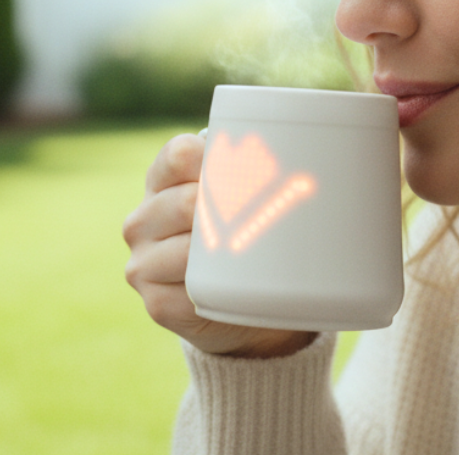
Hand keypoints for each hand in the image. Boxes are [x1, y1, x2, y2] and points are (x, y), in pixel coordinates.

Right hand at [123, 133, 317, 357]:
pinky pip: (191, 288)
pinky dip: (222, 286)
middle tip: (276, 219)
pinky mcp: (156, 302)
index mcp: (159, 182)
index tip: (259, 177)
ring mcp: (143, 263)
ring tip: (263, 251)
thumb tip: (317, 151)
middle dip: (236, 210)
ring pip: (189, 249)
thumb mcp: (245, 195)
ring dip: (229, 251)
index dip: (220, 162)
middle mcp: (141, 221)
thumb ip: (258, 168)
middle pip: (188, 202)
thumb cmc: (246, 238)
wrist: (243, 307)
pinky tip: (240, 283)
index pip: (180, 155)